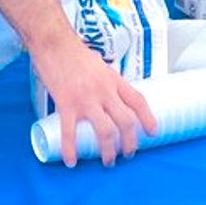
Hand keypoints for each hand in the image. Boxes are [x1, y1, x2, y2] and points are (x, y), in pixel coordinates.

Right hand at [31, 36, 157, 166]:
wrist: (53, 43)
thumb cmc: (74, 52)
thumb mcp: (99, 64)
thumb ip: (106, 81)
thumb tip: (109, 96)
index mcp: (113, 80)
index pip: (138, 101)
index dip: (148, 118)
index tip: (152, 132)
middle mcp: (104, 91)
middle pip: (126, 121)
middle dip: (130, 142)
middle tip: (128, 154)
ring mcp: (86, 99)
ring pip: (105, 131)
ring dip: (108, 150)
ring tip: (108, 161)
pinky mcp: (66, 104)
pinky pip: (70, 133)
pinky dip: (71, 150)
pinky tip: (71, 161)